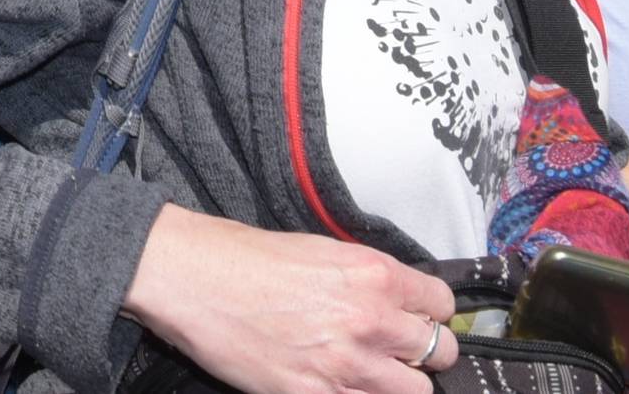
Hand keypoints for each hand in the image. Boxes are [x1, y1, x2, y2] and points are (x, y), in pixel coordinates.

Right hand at [122, 207, 454, 393]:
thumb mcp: (316, 249)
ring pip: (416, 392)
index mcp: (372, 274)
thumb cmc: (239, 257)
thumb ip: (364, 278)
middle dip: (422, 353)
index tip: (416, 319)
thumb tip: (393, 301)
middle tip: (396, 352)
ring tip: (367, 373)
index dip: (429, 313)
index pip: (441, 304)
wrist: (187, 277)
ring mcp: (346, 365)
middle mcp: (370, 320)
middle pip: (439, 353)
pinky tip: (337, 384)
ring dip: (396, 383)